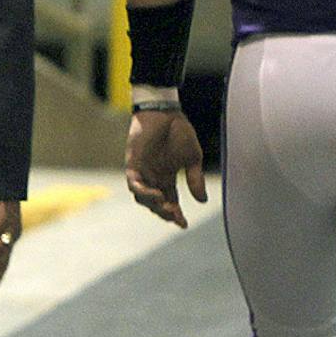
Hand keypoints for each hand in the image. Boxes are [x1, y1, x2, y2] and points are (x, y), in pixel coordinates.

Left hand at [126, 109, 206, 226]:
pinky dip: (144, 193)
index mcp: (167, 177)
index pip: (170, 201)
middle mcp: (153, 177)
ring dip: (154, 206)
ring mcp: (142, 172)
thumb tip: (202, 201)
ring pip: (143, 198)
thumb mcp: (193, 158)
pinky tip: (156, 196)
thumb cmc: (179, 131)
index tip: (184, 224)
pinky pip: (134, 184)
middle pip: (156, 204)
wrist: (165, 112)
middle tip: (176, 218)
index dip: (176, 214)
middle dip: (166, 214)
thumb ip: (195, 179)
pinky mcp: (133, 164)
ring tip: (167, 208)